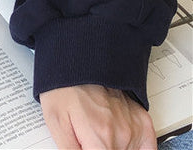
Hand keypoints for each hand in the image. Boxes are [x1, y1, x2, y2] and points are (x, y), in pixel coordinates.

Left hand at [40, 85, 155, 149]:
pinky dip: (133, 147)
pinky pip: (146, 147)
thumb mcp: (56, 123)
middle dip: (99, 147)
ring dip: (115, 147)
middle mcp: (122, 134)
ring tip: (98, 134)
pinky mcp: (142, 120)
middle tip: (88, 137)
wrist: (75, 61)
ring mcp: (134, 126)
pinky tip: (117, 140)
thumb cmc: (63, 88)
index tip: (86, 145)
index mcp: (100, 138)